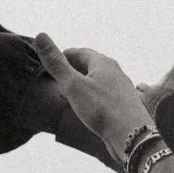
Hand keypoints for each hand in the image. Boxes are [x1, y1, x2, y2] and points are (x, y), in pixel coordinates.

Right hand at [33, 36, 152, 164]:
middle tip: (57, 78)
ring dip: (84, 85)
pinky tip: (88, 110)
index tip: (51, 62)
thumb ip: (56, 63)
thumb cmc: (102, 109)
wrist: (132, 137)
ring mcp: (121, 90)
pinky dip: (92, 98)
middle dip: (74, 70)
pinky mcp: (124, 106)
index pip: (81, 52)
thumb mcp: (73, 85)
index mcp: (104, 63)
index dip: (64, 56)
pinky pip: (104, 97)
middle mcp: (116, 73)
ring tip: (70, 94)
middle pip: (91, 66)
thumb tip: (40, 35)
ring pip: (99, 82)